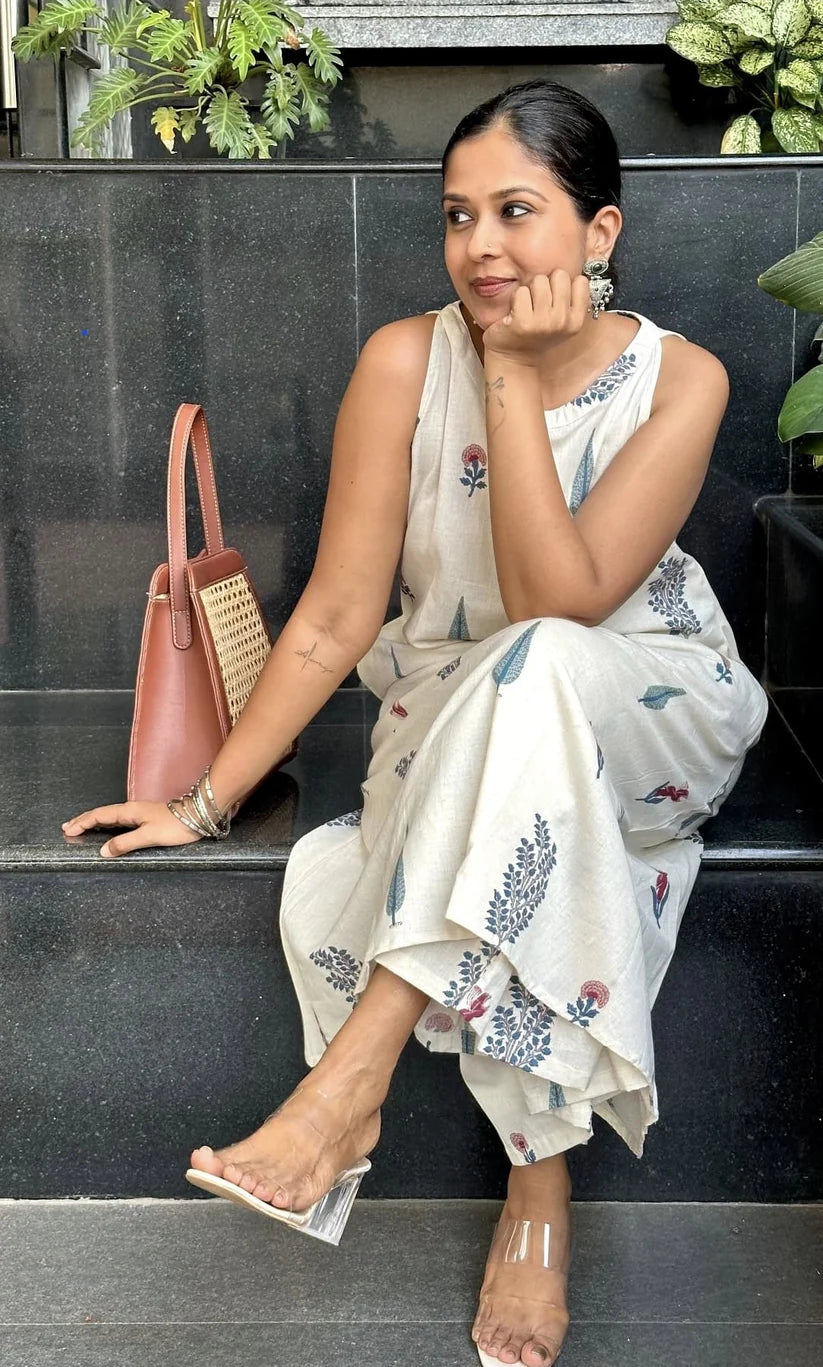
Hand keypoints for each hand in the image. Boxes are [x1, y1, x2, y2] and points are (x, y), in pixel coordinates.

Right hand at [61, 800, 203, 858]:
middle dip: (83, 820)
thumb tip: (103, 851)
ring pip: (109, 816)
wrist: (197, 815)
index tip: (68, 830)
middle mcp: (130, 810)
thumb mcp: (149, 836)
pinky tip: (105, 828)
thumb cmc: (175, 825)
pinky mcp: (144, 818)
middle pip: (101, 814)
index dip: (83, 823)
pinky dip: (105, 823)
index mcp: (128, 811)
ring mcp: (137, 813)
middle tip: (67, 827)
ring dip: (93, 821)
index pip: (99, 815)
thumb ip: (125, 843)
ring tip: (80, 827)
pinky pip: (118, 820)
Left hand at [482, 270, 590, 365]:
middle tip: (538, 303)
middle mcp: (562, 321)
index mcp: (576, 321)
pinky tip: (516, 312)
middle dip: (547, 284)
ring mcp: (543, 322)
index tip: (555, 299)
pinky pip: (521, 291)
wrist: (514, 360)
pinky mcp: (522, 321)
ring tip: (527, 307)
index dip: (565, 285)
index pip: (581, 281)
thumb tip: (579, 274)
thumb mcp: (563, 322)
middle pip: (560, 275)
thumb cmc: (537, 336)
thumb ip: (573, 300)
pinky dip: (516, 298)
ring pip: (539, 280)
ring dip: (530, 290)